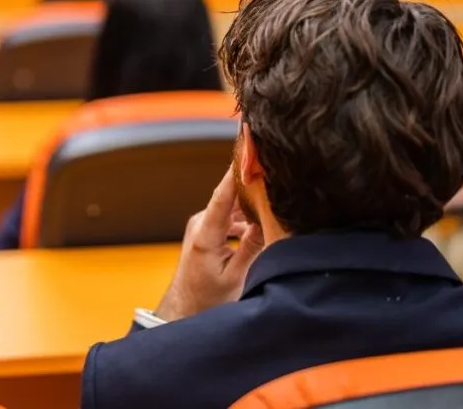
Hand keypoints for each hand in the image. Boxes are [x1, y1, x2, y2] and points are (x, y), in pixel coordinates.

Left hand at [153, 167, 264, 322]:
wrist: (184, 309)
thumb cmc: (207, 299)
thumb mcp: (236, 277)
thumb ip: (252, 247)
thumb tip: (271, 220)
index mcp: (205, 235)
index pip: (223, 197)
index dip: (235, 174)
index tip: (247, 152)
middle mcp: (200, 224)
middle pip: (230, 197)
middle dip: (253, 187)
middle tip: (277, 176)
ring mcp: (202, 225)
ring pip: (231, 206)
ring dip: (251, 203)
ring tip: (275, 196)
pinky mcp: (206, 229)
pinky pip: (228, 214)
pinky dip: (244, 214)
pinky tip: (262, 219)